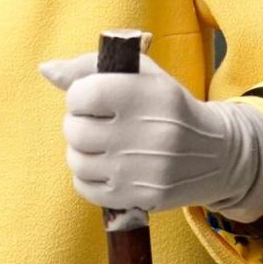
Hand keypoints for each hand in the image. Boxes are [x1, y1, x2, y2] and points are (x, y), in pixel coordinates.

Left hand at [38, 31, 262, 220]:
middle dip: (78, 124)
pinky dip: (88, 177)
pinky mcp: (140, 197)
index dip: (79, 95)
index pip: (82, 94)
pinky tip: (107, 166)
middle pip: (75, 131)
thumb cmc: (169, 106)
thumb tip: (46, 70)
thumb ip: (90, 67)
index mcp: (146, 94)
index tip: (92, 97)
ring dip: (81, 152)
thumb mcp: (141, 74)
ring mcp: (143, 169)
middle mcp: (146, 133)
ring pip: (77, 161)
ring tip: (102, 145)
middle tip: (97, 123)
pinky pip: (85, 188)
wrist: (216, 154)